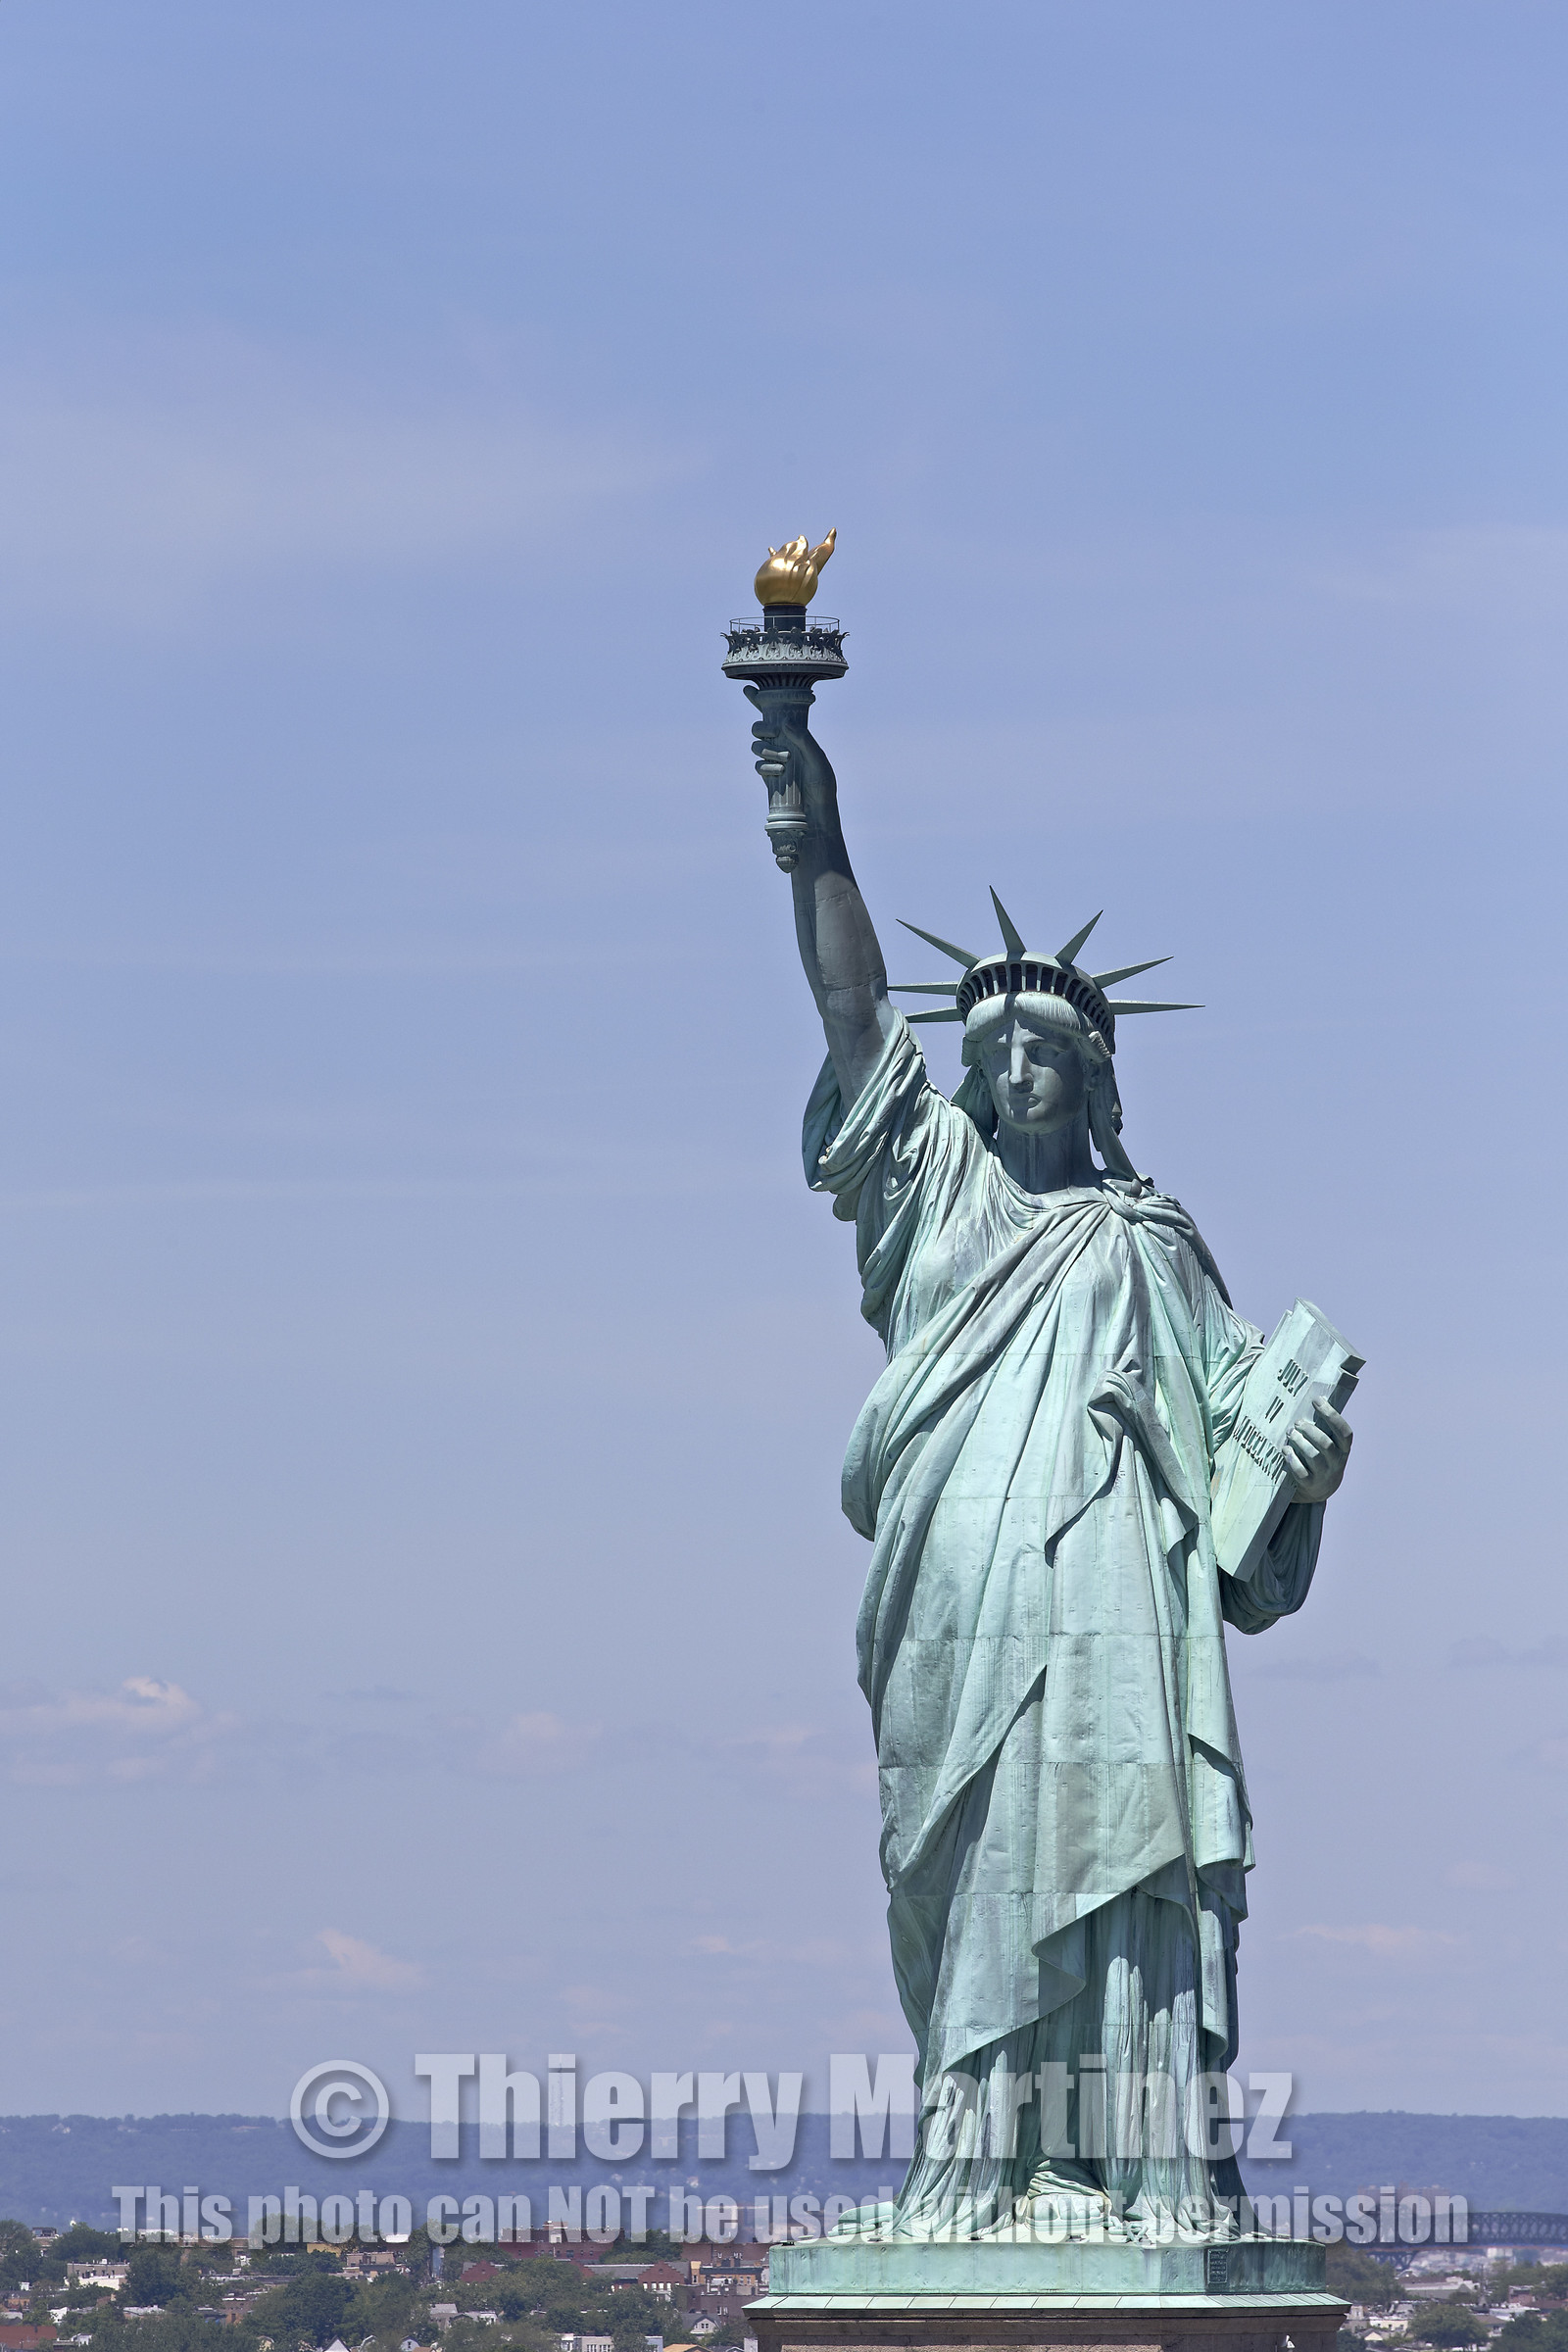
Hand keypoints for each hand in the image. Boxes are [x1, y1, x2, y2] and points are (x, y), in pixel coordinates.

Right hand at [743, 689, 836, 808]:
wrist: (816, 814)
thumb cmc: (823, 785)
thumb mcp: (818, 759)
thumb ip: (804, 739)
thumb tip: (784, 723)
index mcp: (796, 736)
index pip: (778, 714)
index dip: (761, 701)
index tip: (748, 689)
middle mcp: (783, 746)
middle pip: (760, 728)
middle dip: (762, 727)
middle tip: (773, 731)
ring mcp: (774, 761)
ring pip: (756, 745)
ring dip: (766, 749)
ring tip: (784, 760)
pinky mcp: (768, 777)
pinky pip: (757, 765)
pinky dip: (765, 766)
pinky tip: (778, 772)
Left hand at [1282, 1399, 1352, 1504]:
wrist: (1320, 1489)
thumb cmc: (1322, 1457)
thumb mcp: (1329, 1444)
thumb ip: (1324, 1427)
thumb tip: (1313, 1399)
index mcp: (1343, 1449)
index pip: (1344, 1432)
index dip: (1332, 1415)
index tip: (1316, 1401)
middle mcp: (1336, 1462)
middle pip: (1326, 1444)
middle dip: (1310, 1430)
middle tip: (1297, 1423)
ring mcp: (1324, 1475)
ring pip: (1314, 1456)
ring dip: (1299, 1442)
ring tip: (1290, 1434)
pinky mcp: (1310, 1485)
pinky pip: (1301, 1472)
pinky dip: (1292, 1460)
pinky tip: (1285, 1451)